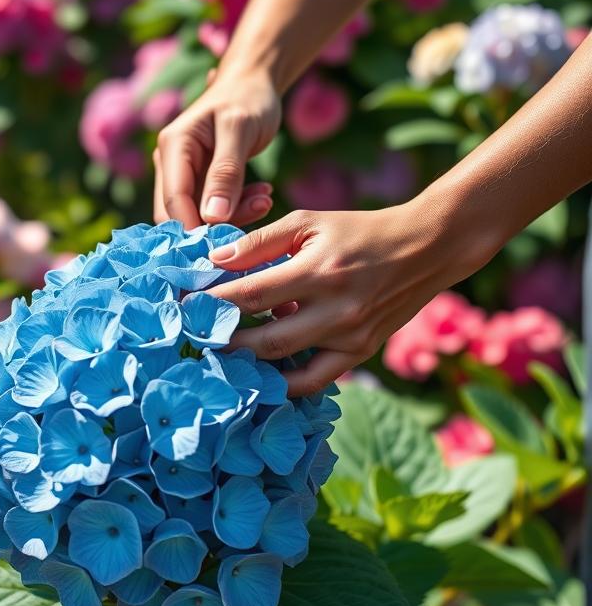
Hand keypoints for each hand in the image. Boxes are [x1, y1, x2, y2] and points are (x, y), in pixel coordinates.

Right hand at [154, 68, 280, 227]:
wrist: (254, 83)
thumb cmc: (248, 99)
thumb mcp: (240, 130)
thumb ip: (225, 173)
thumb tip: (212, 217)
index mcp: (173, 147)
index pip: (173, 201)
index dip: (194, 227)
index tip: (227, 241)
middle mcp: (170, 162)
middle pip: (181, 213)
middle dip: (217, 222)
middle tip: (259, 210)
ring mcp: (184, 173)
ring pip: (198, 214)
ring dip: (233, 215)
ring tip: (266, 198)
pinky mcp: (199, 181)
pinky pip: (212, 207)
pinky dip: (237, 208)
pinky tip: (262, 195)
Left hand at [205, 203, 490, 395]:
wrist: (426, 248)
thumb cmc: (358, 230)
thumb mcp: (308, 222)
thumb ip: (259, 242)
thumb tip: (212, 259)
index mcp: (318, 270)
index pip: (249, 295)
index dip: (210, 303)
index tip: (179, 307)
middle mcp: (336, 309)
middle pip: (261, 339)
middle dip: (219, 341)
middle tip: (187, 341)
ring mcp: (350, 337)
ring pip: (283, 364)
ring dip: (243, 364)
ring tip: (211, 357)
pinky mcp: (359, 353)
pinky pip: (313, 380)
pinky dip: (282, 383)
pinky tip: (254, 376)